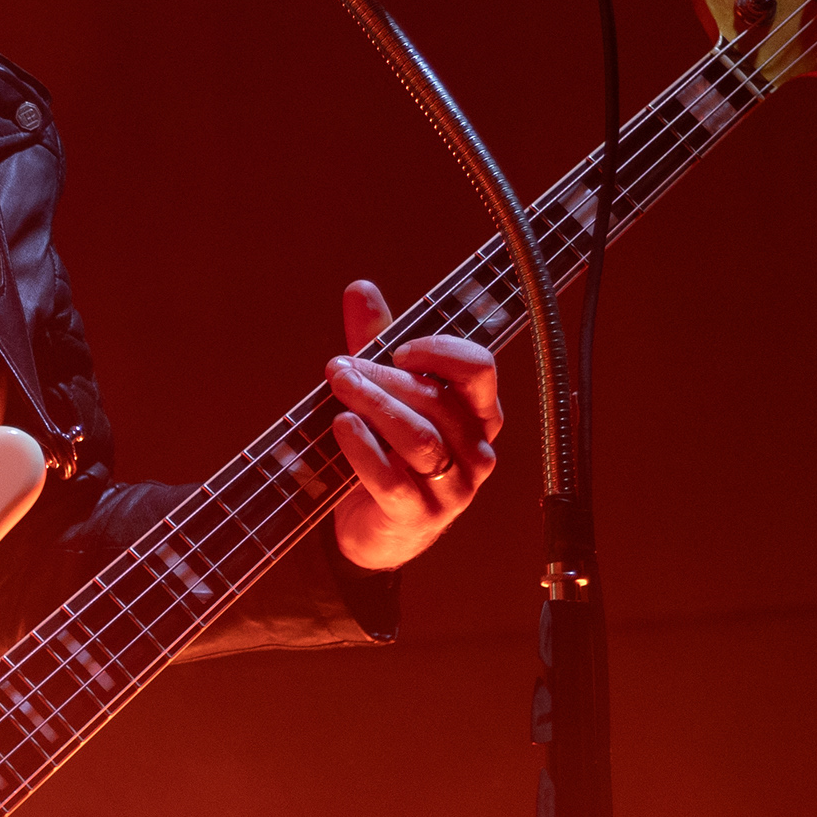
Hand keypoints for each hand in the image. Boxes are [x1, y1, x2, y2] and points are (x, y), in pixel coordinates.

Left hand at [323, 278, 501, 570]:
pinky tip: (341, 426)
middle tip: (339, 367)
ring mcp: (452, 488)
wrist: (377, 527)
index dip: (439, 352)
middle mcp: (475, 450)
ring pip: (419, 439)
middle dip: (384, 379)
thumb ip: (375, 343)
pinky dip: (363, 449)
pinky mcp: (417, 516)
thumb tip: (360, 289)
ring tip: (338, 387)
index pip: (479, 370)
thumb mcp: (385, 392)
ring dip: (374, 406)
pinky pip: (393, 479)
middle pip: (437, 402)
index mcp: (478, 414)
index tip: (398, 348)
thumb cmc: (389, 452)